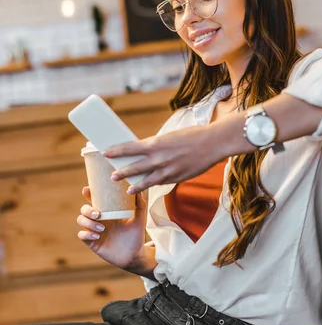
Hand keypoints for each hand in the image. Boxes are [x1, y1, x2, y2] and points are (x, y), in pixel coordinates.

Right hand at [77, 187, 146, 268]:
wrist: (135, 254)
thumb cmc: (136, 235)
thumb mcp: (139, 218)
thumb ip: (140, 204)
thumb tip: (138, 190)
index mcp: (107, 211)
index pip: (94, 199)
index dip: (88, 193)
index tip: (87, 190)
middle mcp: (98, 219)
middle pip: (84, 209)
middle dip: (87, 209)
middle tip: (98, 214)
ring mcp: (94, 230)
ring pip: (80, 220)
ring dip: (88, 222)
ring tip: (102, 228)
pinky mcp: (92, 242)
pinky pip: (82, 235)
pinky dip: (87, 234)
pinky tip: (97, 236)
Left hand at [105, 115, 250, 191]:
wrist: (213, 143)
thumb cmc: (192, 135)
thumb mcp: (170, 137)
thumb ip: (157, 146)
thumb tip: (146, 152)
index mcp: (155, 144)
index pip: (130, 148)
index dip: (117, 151)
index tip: (106, 152)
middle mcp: (159, 159)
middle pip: (135, 167)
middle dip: (122, 172)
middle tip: (112, 176)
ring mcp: (168, 171)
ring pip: (147, 180)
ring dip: (136, 185)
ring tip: (128, 189)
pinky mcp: (177, 178)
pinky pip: (161, 182)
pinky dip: (154, 184)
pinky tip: (149, 186)